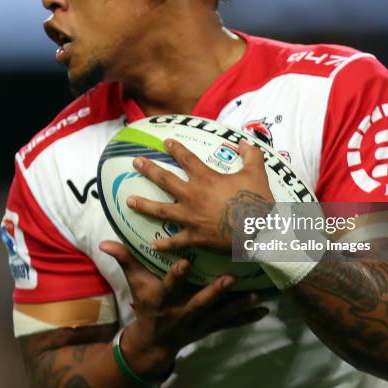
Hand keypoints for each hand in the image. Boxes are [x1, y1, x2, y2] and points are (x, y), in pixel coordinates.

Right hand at [100, 241, 268, 378]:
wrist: (156, 341)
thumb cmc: (147, 304)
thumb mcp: (135, 283)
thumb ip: (125, 261)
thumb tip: (105, 242)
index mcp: (164, 299)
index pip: (168, 286)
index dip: (175, 276)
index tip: (184, 262)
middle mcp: (182, 312)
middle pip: (200, 302)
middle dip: (215, 293)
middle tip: (231, 279)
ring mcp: (199, 322)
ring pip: (221, 314)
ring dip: (238, 306)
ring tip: (257, 296)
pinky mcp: (211, 327)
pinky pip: (231, 323)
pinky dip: (247, 317)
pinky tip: (264, 309)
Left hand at [127, 138, 273, 253]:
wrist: (259, 231)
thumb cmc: (257, 202)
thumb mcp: (257, 173)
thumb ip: (251, 155)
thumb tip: (244, 143)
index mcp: (207, 179)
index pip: (187, 159)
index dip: (175, 149)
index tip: (165, 142)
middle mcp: (193, 196)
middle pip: (165, 180)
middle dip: (149, 170)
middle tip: (136, 163)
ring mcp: (191, 218)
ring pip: (161, 210)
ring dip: (144, 205)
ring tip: (129, 201)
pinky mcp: (195, 237)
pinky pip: (175, 242)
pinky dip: (163, 244)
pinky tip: (152, 244)